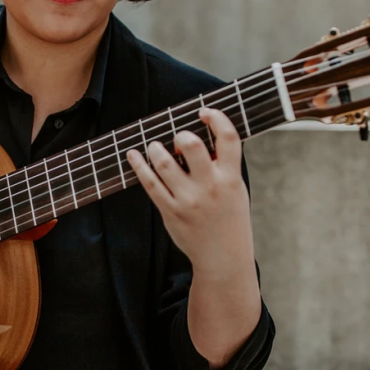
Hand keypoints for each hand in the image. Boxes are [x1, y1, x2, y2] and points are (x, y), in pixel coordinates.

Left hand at [125, 107, 255, 277]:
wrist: (223, 256)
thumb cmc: (229, 218)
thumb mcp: (236, 189)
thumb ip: (222, 166)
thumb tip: (200, 137)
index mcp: (230, 178)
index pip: (228, 138)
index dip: (216, 117)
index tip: (204, 112)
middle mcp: (209, 186)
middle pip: (190, 145)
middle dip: (180, 135)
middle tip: (177, 139)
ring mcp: (188, 199)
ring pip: (164, 162)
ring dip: (156, 148)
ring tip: (156, 148)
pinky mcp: (170, 211)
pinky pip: (149, 183)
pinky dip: (139, 166)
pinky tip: (133, 155)